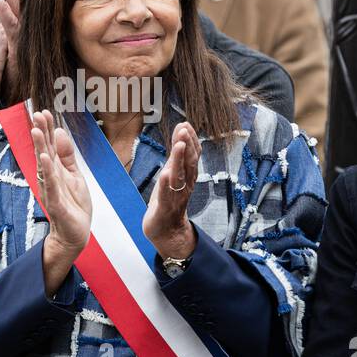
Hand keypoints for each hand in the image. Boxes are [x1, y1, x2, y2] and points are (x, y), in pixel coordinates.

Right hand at [30, 110, 91, 295]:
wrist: (75, 233)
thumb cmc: (74, 203)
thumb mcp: (74, 174)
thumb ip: (67, 155)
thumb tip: (60, 132)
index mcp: (55, 169)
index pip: (49, 145)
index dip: (47, 129)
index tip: (43, 111)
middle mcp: (49, 177)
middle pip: (44, 151)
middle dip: (41, 133)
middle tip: (37, 113)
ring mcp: (51, 189)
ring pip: (45, 165)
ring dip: (41, 147)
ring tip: (37, 131)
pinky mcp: (56, 202)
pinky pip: (51, 185)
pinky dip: (48, 172)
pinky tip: (45, 158)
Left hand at [143, 122, 199, 260]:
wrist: (167, 231)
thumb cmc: (169, 200)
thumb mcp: (173, 174)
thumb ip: (177, 156)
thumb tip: (181, 133)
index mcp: (187, 177)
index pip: (192, 156)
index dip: (190, 140)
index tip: (186, 125)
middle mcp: (184, 185)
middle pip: (189, 163)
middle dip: (187, 145)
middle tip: (184, 129)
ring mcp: (175, 197)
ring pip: (179, 176)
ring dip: (180, 160)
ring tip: (179, 144)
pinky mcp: (164, 208)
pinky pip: (166, 196)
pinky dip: (166, 185)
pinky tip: (165, 174)